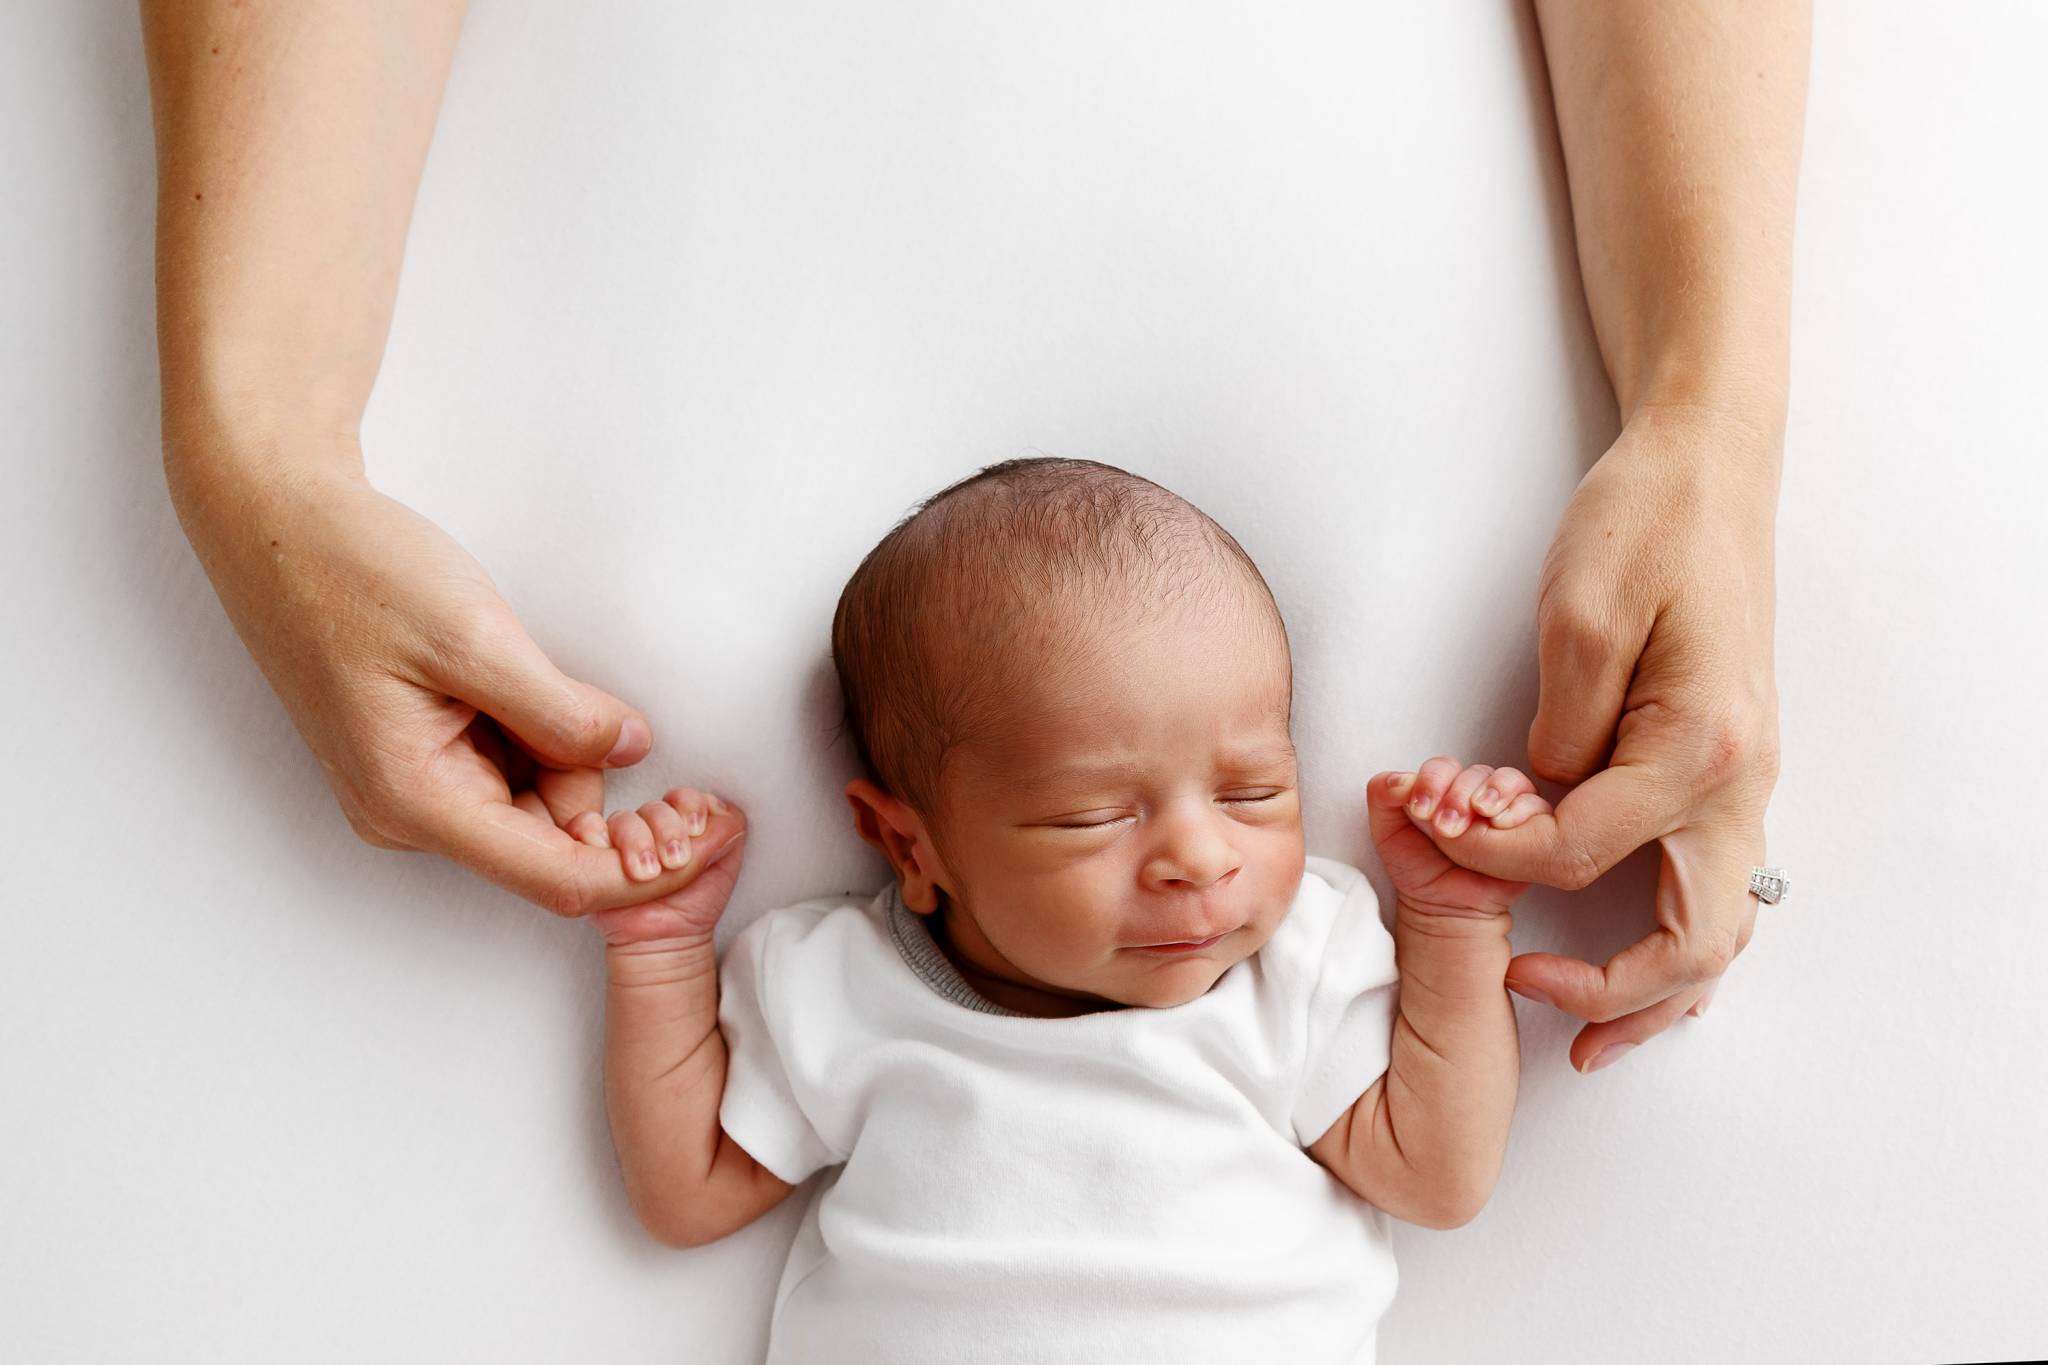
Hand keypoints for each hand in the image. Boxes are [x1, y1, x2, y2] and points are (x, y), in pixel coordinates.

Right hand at [169, 453, 710, 916]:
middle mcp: (410, 814)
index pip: (560, 879)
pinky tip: (516, 668)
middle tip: (631, 713)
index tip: (710, 834)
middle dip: (608, 790)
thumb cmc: (352, 569)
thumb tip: (632, 750)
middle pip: (554, 839)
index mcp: (415, 801)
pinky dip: (540, 729)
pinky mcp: (421, 755)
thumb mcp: (473, 635)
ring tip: (528, 660)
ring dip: (567, 746)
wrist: (275, 521)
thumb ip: (559, 710)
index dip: (646, 870)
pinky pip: (509, 765)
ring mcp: (412, 788)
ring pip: (537, 800)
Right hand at [591, 792, 749, 945]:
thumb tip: (719, 807)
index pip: (684, 798)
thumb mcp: (724, 865)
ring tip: (647, 873)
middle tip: (676, 861)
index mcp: (683, 821)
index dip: (691, 807)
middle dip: (667, 830)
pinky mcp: (593, 853)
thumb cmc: (695, 902)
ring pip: (623, 819)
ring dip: (636, 841)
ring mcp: (621, 839)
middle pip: (654, 808)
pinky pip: (585, 828)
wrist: (666, 941)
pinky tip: (606, 854)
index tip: (697, 830)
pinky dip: (593, 833)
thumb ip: (728, 830)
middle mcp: (652, 826)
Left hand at [1366, 762, 1550, 918]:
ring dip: (1491, 795)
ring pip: (1508, 781)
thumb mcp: (1386, 831)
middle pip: (1476, 772)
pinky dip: (1520, 808)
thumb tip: (1401, 778)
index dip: (1432, 780)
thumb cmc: (1416, 867)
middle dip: (1458, 794)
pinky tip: (1500, 824)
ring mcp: (1504, 808)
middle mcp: (1475, 792)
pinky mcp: (1530, 828)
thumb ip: (1382, 796)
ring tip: (1477, 819)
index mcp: (1443, 786)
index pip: (1443, 767)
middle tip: (1445, 827)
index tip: (1420, 810)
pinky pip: (1535, 805)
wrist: (1444, 908)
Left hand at [1419, 404, 1782, 1069]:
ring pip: (1720, 928)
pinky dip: (1674, 938)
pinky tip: (1629, 956)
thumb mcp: (1582, 619)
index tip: (1428, 830)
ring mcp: (1743, 781)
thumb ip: (1557, 733)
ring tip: (1589, 1038)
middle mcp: (1737, 782)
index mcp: (1698, 749)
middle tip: (1528, 1006)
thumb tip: (1532, 805)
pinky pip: (1713, 885)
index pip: (1575, 848)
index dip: (1488, 856)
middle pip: (1688, 938)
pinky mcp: (1727, 768)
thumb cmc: (1645, 526)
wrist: (1708, 469)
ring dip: (1657, 991)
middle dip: (1610, 994)